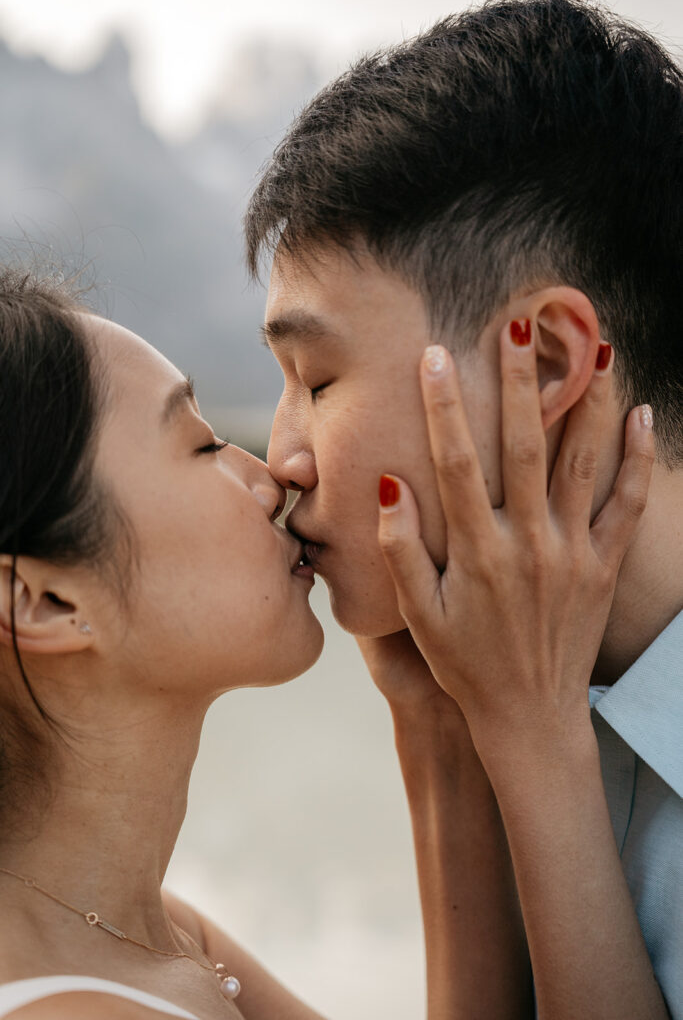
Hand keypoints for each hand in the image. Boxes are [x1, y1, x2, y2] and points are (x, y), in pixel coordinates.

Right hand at [375, 326, 654, 750]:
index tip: (435, 355)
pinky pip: (629, 504)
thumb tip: (391, 486)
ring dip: (589, 400)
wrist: (530, 717)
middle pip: (526, 446)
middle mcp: (529, 544)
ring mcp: (573, 553)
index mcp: (478, 552)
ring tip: (594, 344)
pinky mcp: (604, 566)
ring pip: (585, 462)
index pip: (457, 463)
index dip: (444, 406)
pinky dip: (639, 459)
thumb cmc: (465, 664)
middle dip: (521, 380)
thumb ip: (400, 550)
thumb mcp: (419, 616)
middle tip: (520, 322)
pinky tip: (641, 413)